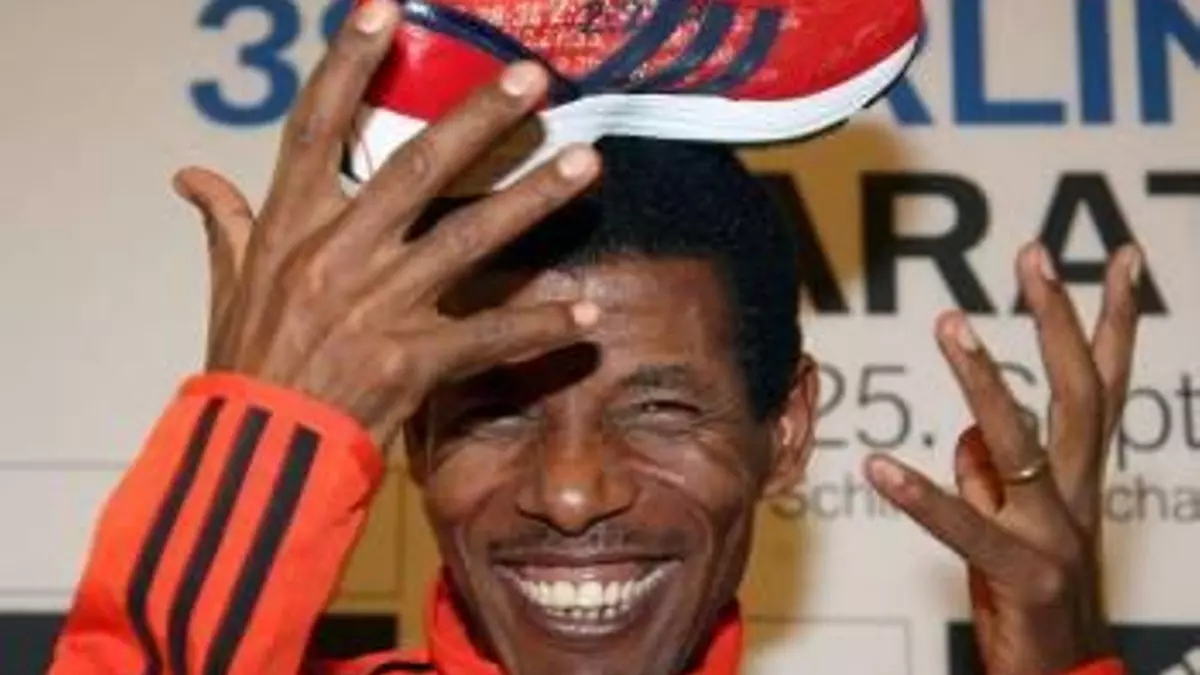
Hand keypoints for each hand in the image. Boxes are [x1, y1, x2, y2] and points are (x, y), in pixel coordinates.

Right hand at [171, 0, 600, 446]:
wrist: (258, 452)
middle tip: (534, 80)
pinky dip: (536, 326)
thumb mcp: (228, 287)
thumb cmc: (248, 364)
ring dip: (531, 200)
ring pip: (467, 239)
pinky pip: (485, 336)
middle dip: (478, 120)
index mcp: (291, 226)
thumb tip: (189, 176)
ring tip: (586, 165)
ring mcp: (377, 306)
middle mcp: (337, 253)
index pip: (316, 125)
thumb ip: (226, 224)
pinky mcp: (409, 361)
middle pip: (415, 168)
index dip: (347, 63)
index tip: (384, 8)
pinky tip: (585, 314)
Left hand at [866, 242, 1142, 674]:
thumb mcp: (1021, 525)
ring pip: (1019, 442)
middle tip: (1034, 255)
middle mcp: (1078, 494)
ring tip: (950, 324)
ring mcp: (1055, 533)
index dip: (1115, 320)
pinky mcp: (1021, 575)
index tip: (1122, 258)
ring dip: (983, 379)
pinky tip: (880, 467)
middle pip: (1076, 391)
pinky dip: (921, 496)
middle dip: (1057, 318)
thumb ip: (999, 477)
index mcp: (1081, 477)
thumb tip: (968, 433)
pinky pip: (965, 528)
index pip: (1104, 384)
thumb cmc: (1035, 598)